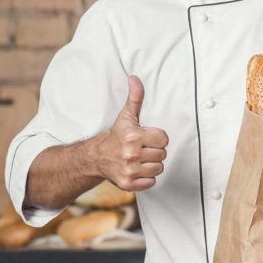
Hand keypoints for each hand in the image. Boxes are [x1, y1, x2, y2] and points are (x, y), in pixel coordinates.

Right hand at [97, 75, 168, 191]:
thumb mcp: (126, 116)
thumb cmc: (117, 135)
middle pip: (162, 154)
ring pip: (159, 168)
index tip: (147, 137)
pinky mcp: (128, 184)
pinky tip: (137, 170)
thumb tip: (134, 78)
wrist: (98, 157)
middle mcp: (131, 154)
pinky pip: (151, 182)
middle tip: (142, 148)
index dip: (157, 137)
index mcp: (134, 136)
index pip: (164, 139)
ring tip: (140, 159)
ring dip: (152, 165)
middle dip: (155, 151)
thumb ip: (135, 97)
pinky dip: (146, 178)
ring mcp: (129, 170)